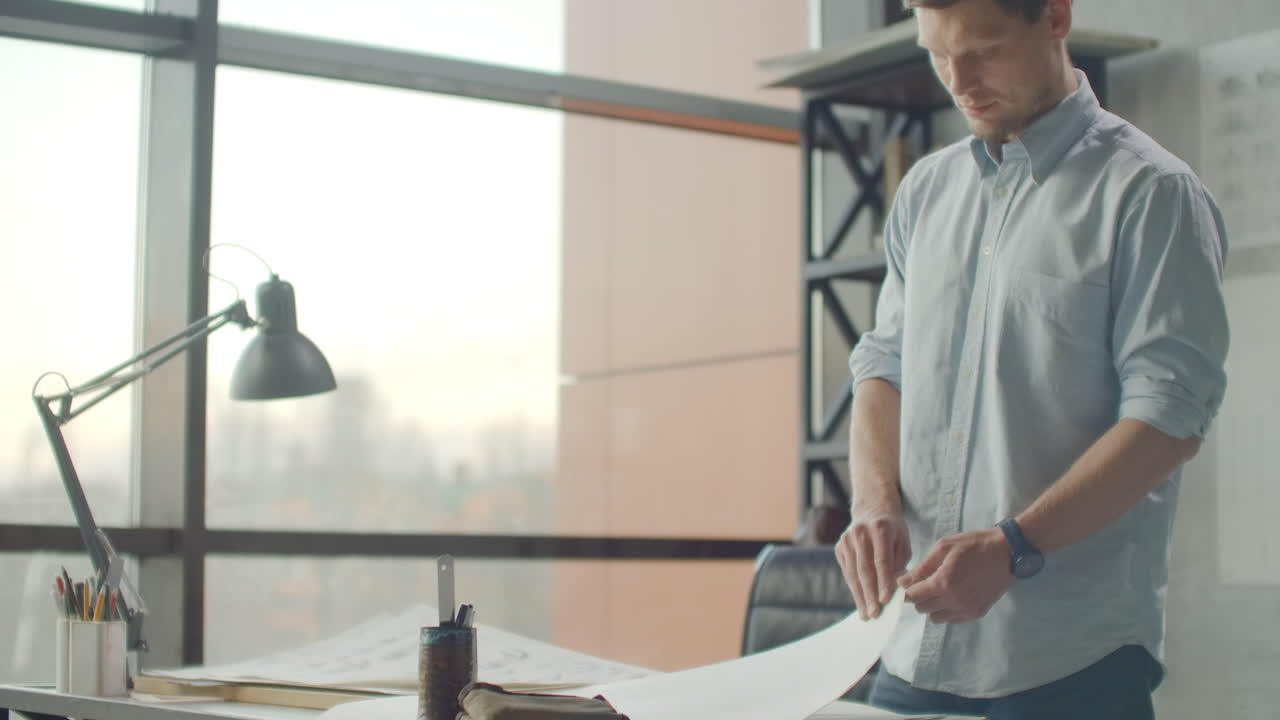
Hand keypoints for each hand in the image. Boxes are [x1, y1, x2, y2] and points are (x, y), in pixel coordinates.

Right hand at [835, 506, 910, 620]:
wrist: (872, 509)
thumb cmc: (893, 530)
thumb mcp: (902, 542)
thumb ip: (898, 563)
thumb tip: (891, 589)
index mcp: (880, 528)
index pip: (882, 560)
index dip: (884, 581)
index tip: (886, 600)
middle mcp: (860, 532)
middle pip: (864, 569)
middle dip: (869, 594)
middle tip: (874, 614)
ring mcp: (847, 539)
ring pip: (853, 573)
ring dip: (860, 596)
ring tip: (866, 614)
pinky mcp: (839, 546)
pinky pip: (847, 571)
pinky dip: (854, 588)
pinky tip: (860, 601)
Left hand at [898, 529, 1012, 623]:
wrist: (1007, 553)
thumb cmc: (974, 545)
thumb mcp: (944, 548)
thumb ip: (922, 567)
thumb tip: (902, 581)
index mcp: (943, 582)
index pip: (913, 596)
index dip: (907, 590)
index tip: (908, 584)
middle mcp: (954, 600)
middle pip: (922, 608)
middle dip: (919, 597)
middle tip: (924, 583)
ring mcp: (966, 609)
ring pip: (936, 617)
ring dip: (932, 606)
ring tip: (940, 589)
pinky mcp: (976, 613)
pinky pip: (952, 619)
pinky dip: (947, 610)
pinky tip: (952, 595)